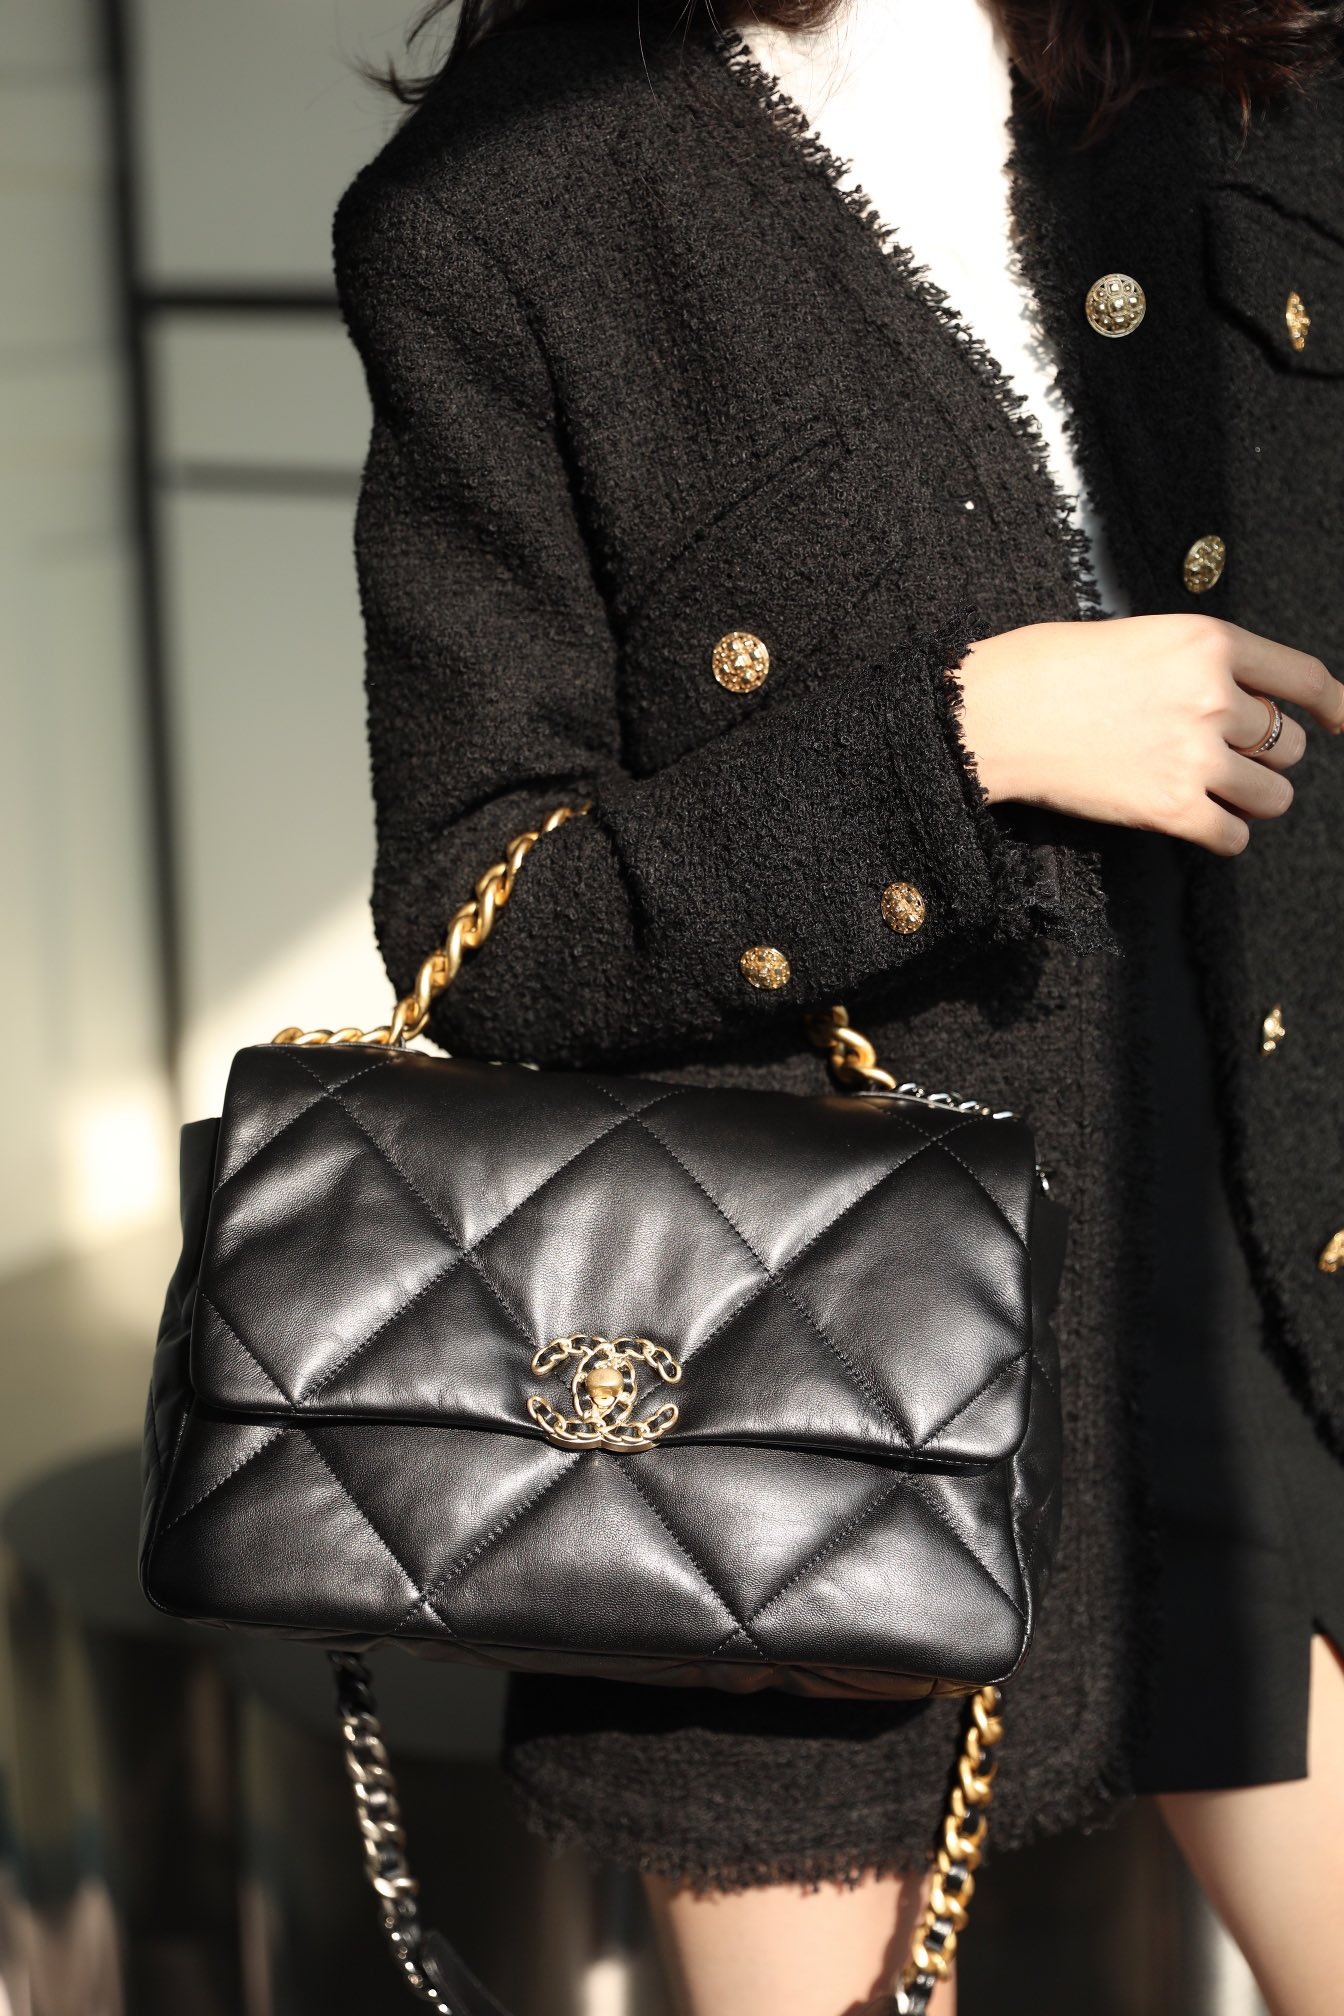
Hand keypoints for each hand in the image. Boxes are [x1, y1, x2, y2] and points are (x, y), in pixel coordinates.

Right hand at [956, 614, 1343, 854]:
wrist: (996, 714)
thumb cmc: (1052, 668)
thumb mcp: (1144, 639)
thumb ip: (1200, 663)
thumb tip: (1246, 702)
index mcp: (1210, 642)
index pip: (1303, 678)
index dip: (1332, 704)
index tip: (1339, 722)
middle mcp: (1215, 697)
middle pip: (1287, 745)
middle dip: (1263, 755)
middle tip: (1222, 757)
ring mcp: (1196, 756)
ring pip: (1274, 796)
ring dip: (1251, 798)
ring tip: (1211, 792)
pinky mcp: (1171, 809)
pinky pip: (1234, 836)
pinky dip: (1222, 834)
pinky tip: (1195, 822)